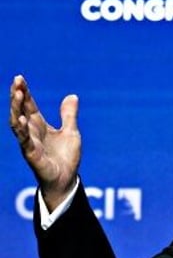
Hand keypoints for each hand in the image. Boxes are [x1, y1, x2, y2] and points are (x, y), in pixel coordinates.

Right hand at [9, 75, 80, 210]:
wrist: (66, 179)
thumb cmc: (66, 157)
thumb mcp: (71, 132)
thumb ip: (69, 115)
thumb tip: (72, 95)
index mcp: (39, 125)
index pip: (29, 105)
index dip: (24, 92)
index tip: (20, 78)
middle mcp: (31, 132)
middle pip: (20, 110)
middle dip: (16, 96)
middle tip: (16, 81)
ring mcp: (29, 143)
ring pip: (17, 123)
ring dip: (16, 109)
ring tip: (16, 94)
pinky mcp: (32, 154)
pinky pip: (24, 140)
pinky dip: (22, 129)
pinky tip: (21, 118)